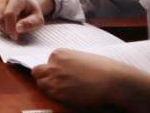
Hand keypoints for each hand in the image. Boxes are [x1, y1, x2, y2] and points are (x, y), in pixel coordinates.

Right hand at [0, 0, 47, 39]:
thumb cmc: (32, 13)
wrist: (26, 4)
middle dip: (6, 29)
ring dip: (0, 28)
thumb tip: (18, 28)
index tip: (15, 36)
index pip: (9, 14)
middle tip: (13, 33)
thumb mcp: (38, 19)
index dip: (10, 27)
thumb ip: (31, 24)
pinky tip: (3, 25)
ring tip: (9, 29)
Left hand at [32, 49, 149, 108]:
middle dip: (44, 77)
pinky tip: (67, 95)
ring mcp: (54, 78)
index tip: (61, 75)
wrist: (112, 80)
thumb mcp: (80, 57)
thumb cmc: (102, 68)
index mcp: (58, 54)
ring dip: (48, 87)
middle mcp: (53, 64)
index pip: (46, 62)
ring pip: (41, 84)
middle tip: (55, 83)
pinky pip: (49, 95)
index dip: (52, 70)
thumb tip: (61, 69)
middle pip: (37, 72)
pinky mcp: (59, 92)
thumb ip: (66, 62)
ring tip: (63, 90)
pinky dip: (55, 96)